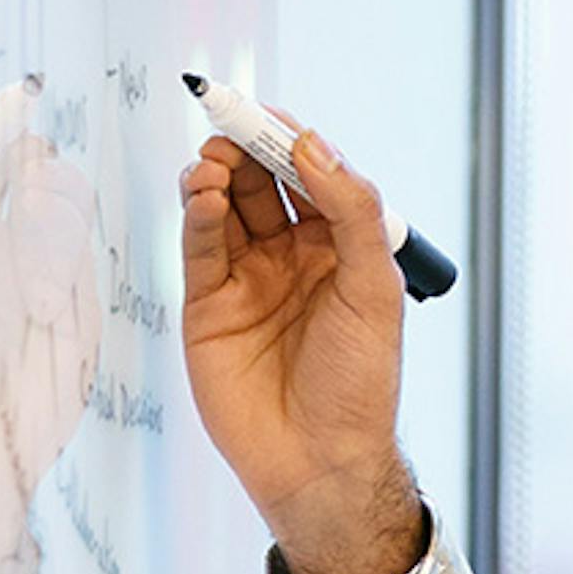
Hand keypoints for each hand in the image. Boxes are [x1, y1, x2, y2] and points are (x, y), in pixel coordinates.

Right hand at [178, 120, 422, 573]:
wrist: (320, 461)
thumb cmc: (360, 382)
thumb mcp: (374, 287)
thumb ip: (351, 211)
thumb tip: (315, 144)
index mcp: (340, 247)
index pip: (311, 174)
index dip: (290, 140)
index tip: (270, 113)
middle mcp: (292, 256)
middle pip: (263, 182)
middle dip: (247, 150)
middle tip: (232, 129)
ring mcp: (247, 278)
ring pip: (226, 207)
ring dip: (217, 176)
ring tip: (213, 162)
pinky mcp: (208, 305)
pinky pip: (201, 246)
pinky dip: (198, 214)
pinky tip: (202, 193)